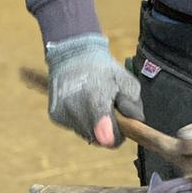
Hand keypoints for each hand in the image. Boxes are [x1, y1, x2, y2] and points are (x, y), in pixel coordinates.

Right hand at [45, 33, 143, 147]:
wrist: (74, 55)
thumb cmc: (104, 69)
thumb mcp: (125, 80)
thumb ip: (133, 102)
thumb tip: (136, 121)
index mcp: (95, 98)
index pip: (108, 135)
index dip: (118, 137)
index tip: (123, 131)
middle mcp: (75, 108)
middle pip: (98, 138)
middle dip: (108, 129)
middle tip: (111, 111)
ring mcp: (63, 113)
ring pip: (85, 134)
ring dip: (94, 126)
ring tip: (96, 104)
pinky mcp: (55, 116)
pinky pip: (74, 127)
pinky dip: (82, 121)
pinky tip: (84, 104)